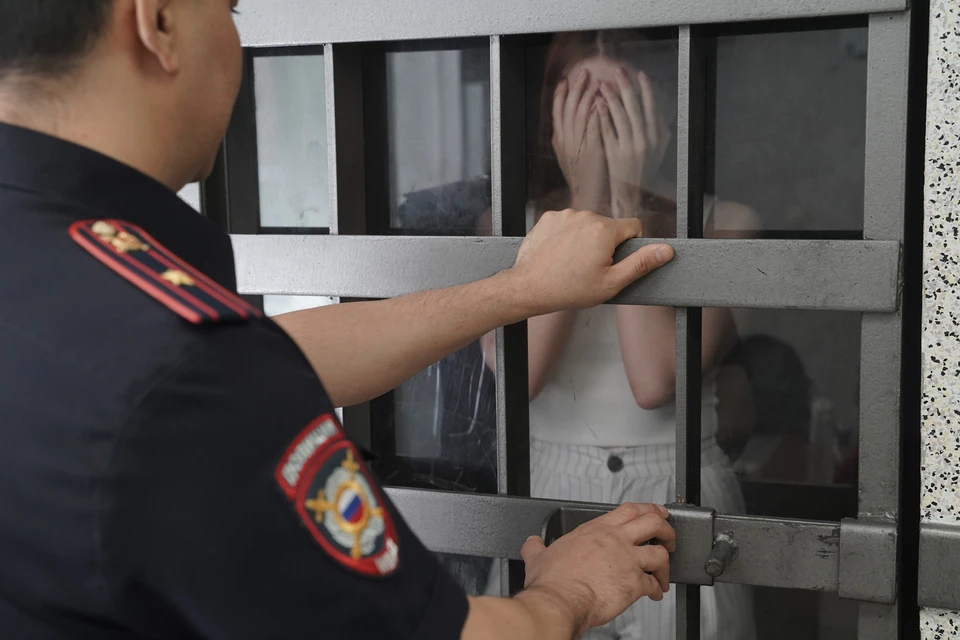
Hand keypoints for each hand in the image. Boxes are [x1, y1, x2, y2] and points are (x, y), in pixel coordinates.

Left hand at [507, 208, 673, 315]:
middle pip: (608, 226)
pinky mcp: (549, 218)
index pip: (633, 227)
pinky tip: (559, 254)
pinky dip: (567, 236)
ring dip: (585, 239)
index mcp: (605, 230)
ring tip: (572, 263)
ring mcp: (565, 215)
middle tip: (592, 268)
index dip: (630, 245)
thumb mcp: (611, 283)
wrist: (529, 287)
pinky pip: (568, 223)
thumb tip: (665, 250)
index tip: (617, 261)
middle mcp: (586, 216)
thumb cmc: (568, 289)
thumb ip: (641, 263)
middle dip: (605, 244)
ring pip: (587, 224)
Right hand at [519, 503, 675, 634]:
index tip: (654, 512)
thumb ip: (536, 547)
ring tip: (664, 571)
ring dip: (665, 564)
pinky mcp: (634, 583)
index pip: (629, 509)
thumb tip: (531, 543)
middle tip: (668, 536)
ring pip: (660, 553)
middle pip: (653, 522)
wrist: (559, 601)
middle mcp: (615, 540)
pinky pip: (654, 584)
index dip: (647, 509)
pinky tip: (655, 593)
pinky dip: (658, 589)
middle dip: (666, 528)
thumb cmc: (553, 581)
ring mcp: (627, 561)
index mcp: (596, 530)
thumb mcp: (538, 556)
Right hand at [552, 69, 609, 212]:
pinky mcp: (592, 149)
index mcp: (559, 140)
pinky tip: (604, 101)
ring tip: (596, 81)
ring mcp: (578, 144)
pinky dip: (597, 112)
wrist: (586, 195)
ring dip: (588, 95)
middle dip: (576, 88)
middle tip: (584, 73)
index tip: (565, 80)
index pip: (556, 111)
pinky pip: (593, 126)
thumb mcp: (567, 155)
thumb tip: (562, 124)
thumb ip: (565, 139)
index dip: (560, 94)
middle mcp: (566, 140)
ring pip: (580, 114)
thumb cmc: (580, 176)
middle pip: (568, 108)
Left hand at [598, 69, 671, 218]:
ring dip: (612, 97)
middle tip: (618, 70)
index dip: (645, 90)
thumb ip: (660, 132)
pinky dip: (603, 115)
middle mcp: (644, 140)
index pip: (651, 107)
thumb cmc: (644, 171)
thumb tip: (660, 114)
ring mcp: (629, 146)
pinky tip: (598, 103)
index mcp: (656, 137)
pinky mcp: (615, 153)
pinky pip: (608, 130)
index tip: (639, 74)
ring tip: (604, 84)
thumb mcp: (657, 151)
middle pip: (635, 107)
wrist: (631, 193)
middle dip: (626, 86)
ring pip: (621, 116)